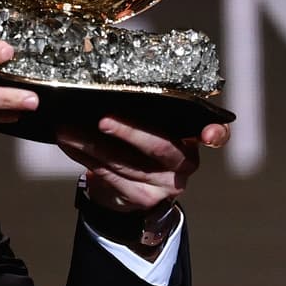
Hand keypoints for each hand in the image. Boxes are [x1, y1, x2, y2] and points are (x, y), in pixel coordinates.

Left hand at [57, 117, 230, 212]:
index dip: (215, 133)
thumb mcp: (154, 127)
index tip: (208, 134)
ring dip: (92, 145)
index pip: (217, 135)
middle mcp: (186, 164)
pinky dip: (85, 158)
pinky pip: (110, 176)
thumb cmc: (142, 146)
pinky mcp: (144, 198)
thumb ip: (150, 112)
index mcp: (193, 138)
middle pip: (159, 147)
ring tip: (68, 130)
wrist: (132, 190)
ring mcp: (166, 185)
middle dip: (128, 132)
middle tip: (102, 120)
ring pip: (126, 162)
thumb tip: (109, 87)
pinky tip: (70, 145)